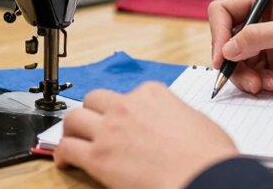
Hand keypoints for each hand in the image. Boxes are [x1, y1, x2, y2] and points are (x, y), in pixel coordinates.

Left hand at [54, 83, 237, 188]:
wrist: (207, 178)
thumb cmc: (210, 157)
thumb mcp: (197, 121)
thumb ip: (175, 115)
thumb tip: (173, 124)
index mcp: (153, 94)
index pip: (128, 94)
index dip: (125, 109)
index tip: (124, 120)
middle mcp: (127, 106)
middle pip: (95, 100)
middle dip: (93, 113)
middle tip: (94, 126)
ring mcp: (110, 130)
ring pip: (74, 118)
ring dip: (73, 129)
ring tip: (74, 139)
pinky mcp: (98, 157)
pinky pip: (67, 148)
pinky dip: (62, 154)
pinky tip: (65, 161)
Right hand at [209, 0, 272, 94]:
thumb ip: (257, 37)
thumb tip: (225, 50)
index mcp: (266, 1)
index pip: (224, 11)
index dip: (218, 33)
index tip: (221, 58)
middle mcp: (264, 21)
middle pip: (227, 41)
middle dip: (234, 63)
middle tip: (248, 81)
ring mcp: (270, 45)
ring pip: (239, 62)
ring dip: (249, 77)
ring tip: (268, 85)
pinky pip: (255, 76)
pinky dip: (263, 83)